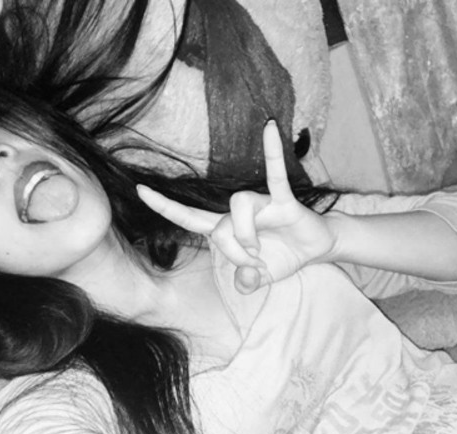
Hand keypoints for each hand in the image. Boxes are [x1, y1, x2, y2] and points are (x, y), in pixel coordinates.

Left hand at [137, 121, 337, 293]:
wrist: (316, 248)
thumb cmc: (283, 256)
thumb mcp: (261, 278)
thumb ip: (247, 282)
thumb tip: (245, 281)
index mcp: (227, 229)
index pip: (188, 216)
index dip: (165, 206)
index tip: (140, 189)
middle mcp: (238, 213)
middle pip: (215, 225)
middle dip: (230, 250)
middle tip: (250, 263)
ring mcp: (260, 204)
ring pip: (237, 208)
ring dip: (246, 237)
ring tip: (260, 251)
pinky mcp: (283, 201)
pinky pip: (275, 175)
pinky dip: (273, 154)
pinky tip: (269, 128)